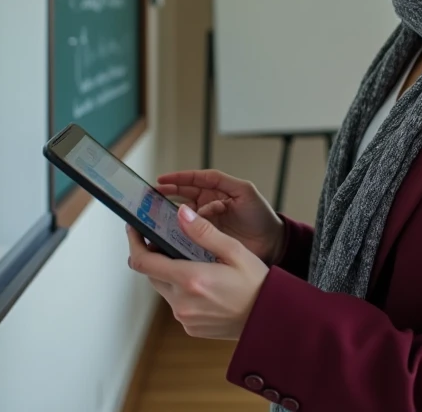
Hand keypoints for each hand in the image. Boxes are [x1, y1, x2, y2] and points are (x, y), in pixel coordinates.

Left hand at [126, 205, 268, 339]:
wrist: (270, 320)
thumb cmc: (256, 283)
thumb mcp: (234, 250)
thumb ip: (204, 232)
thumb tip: (181, 214)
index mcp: (190, 279)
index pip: (143, 262)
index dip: (134, 243)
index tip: (133, 229)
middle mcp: (182, 302)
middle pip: (153, 273)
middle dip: (157, 256)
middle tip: (171, 241)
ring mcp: (184, 317)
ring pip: (164, 288)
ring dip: (172, 274)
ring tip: (196, 262)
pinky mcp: (190, 327)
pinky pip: (177, 303)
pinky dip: (183, 291)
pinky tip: (205, 284)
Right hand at [155, 170, 285, 263]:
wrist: (271, 243)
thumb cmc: (261, 216)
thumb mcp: (245, 191)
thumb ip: (223, 183)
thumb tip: (199, 186)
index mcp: (216, 190)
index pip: (193, 181)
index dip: (177, 179)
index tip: (161, 179)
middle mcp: (207, 205)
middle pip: (182, 196)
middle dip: (166, 194)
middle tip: (150, 197)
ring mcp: (205, 222)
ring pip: (182, 215)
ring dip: (169, 213)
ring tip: (155, 214)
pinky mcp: (205, 239)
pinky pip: (188, 233)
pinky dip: (178, 232)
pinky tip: (168, 233)